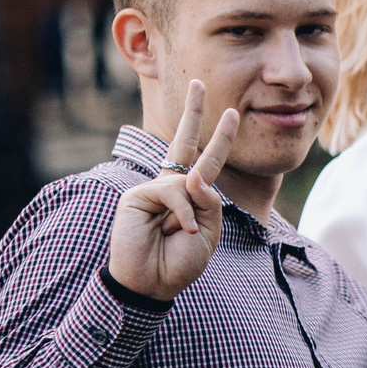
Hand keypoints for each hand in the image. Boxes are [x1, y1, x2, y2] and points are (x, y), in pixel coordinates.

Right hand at [107, 80, 237, 300]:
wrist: (152, 284)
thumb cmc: (180, 260)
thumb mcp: (209, 232)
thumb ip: (208, 202)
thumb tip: (194, 176)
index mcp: (190, 194)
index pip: (205, 159)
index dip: (218, 136)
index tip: (229, 112)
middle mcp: (170, 187)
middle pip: (184, 143)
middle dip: (194, 113)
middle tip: (199, 83)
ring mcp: (152, 189)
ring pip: (188, 182)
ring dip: (194, 213)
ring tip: (184, 234)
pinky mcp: (137, 196)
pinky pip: (173, 194)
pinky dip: (183, 213)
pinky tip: (180, 230)